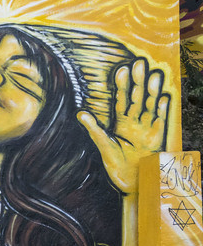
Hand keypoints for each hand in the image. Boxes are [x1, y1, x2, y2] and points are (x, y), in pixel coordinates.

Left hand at [78, 58, 169, 195]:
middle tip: (140, 62)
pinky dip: (162, 109)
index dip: (122, 85)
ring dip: (152, 90)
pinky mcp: (158, 137)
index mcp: (121, 123)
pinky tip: (164, 96)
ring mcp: (148, 128)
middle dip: (138, 81)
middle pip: (138, 97)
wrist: (132, 183)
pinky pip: (161, 120)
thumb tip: (80, 114)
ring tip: (154, 74)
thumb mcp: (104, 146)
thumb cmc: (117, 165)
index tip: (122, 68)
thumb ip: (94, 129)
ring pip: (150, 105)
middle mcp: (135, 122)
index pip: (122, 99)